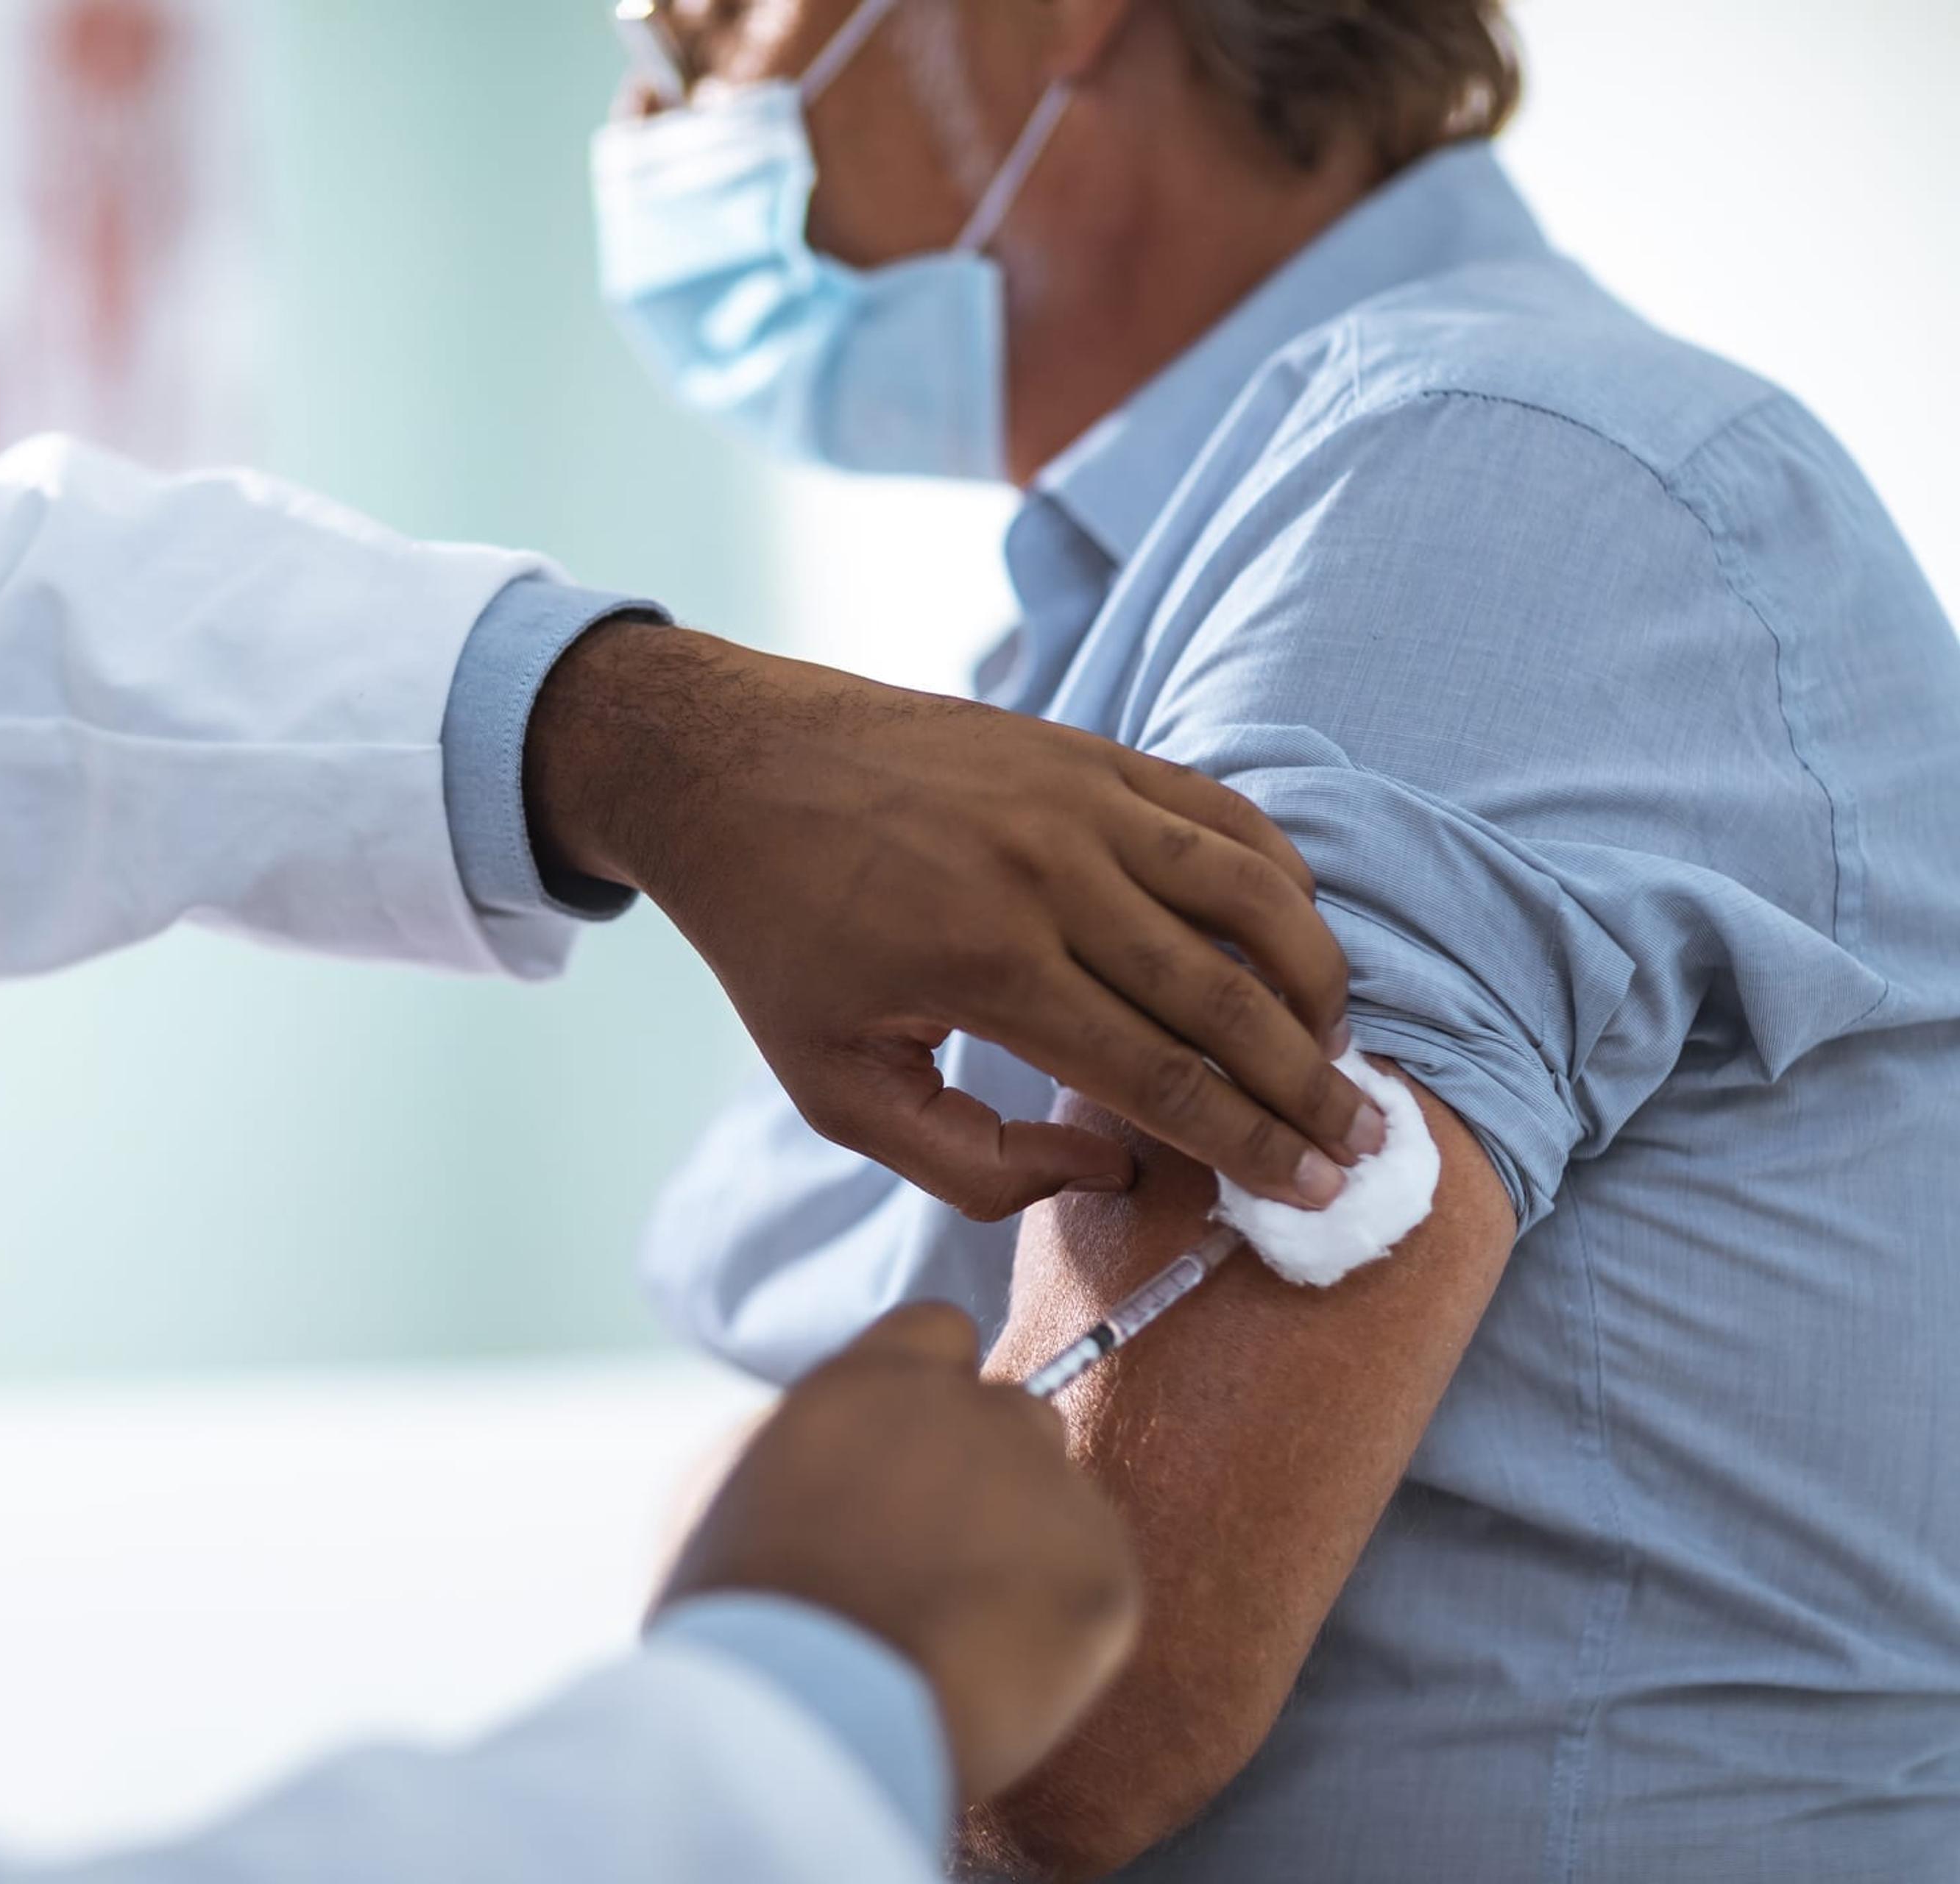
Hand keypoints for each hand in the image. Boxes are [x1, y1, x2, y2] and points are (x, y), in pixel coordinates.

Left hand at [525, 621, 1380, 1216]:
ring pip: (1251, 893)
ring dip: (1315, 976)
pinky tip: (1295, 933)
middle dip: (1308, 1084)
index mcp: (987, 968)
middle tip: (1364, 1143)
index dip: (1250, 1145)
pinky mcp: (1085, 750)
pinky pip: (1219, 811)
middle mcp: (1048, 875)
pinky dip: (1277, 874)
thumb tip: (1110, 1172)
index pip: (1160, 1078)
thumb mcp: (835, 1087)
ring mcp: (1077, 799)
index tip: (1314, 1191)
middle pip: (1226, 997)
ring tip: (1337, 1047)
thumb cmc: (779, 940)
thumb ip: (968, 1162)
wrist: (729, 769)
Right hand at [656, 1304, 1140, 1808]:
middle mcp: (972, 1411)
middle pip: (1015, 1414)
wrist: (806, 1718)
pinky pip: (1098, 1579)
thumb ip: (792, 1440)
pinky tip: (997, 1668)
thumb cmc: (739, 1616)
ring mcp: (1048, 1487)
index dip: (932, 1390)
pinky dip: (1061, 1622)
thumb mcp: (721, 1490)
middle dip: (989, 1472)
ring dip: (1028, 1544)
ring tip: (965, 1628)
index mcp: (874, 1380)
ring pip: (1061, 1499)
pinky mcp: (1104, 1572)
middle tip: (941, 1557)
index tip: (913, 1454)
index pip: (940, 1332)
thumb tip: (825, 1437)